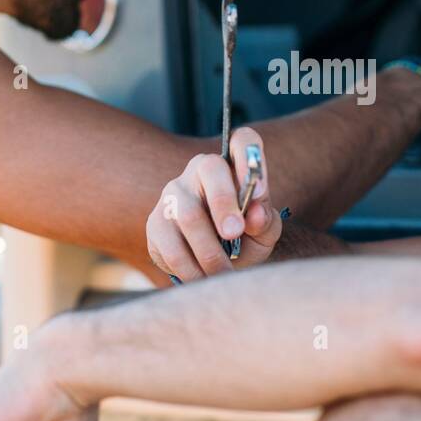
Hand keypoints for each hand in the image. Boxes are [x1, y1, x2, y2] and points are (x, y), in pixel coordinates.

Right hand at [146, 126, 281, 282]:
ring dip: (208, 249)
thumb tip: (255, 214)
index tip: (259, 192)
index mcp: (233, 165)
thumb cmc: (245, 240)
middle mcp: (200, 170)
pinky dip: (189, 268)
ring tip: (224, 273)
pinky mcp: (155, 225)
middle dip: (224, 204)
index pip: (243, 140)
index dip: (251, 157)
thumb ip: (265, 221)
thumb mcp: (264, 233)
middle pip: (210, 170)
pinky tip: (202, 279)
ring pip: (187, 213)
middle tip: (236, 234)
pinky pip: (169, 244)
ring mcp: (173, 195)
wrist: (217, 265)